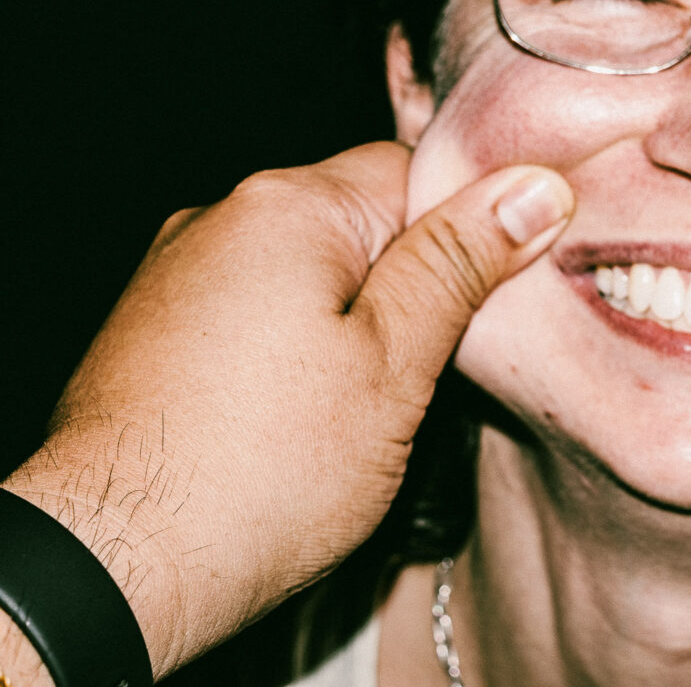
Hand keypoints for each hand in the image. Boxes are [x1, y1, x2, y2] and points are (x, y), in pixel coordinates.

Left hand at [1, 142, 572, 679]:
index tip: (494, 295)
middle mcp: (221, 219)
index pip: (415, 172)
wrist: (112, 564)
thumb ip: (459, 265)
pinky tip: (298, 417)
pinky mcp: (155, 330)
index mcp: (288, 206)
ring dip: (349, 322)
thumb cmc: (261, 471)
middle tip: (429, 370)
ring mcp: (177, 274)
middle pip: (359, 222)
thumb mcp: (395, 364)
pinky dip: (291, 348)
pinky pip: (253, 309)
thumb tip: (533, 188)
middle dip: (407, 286)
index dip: (469, 233)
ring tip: (359, 407)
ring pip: (306, 271)